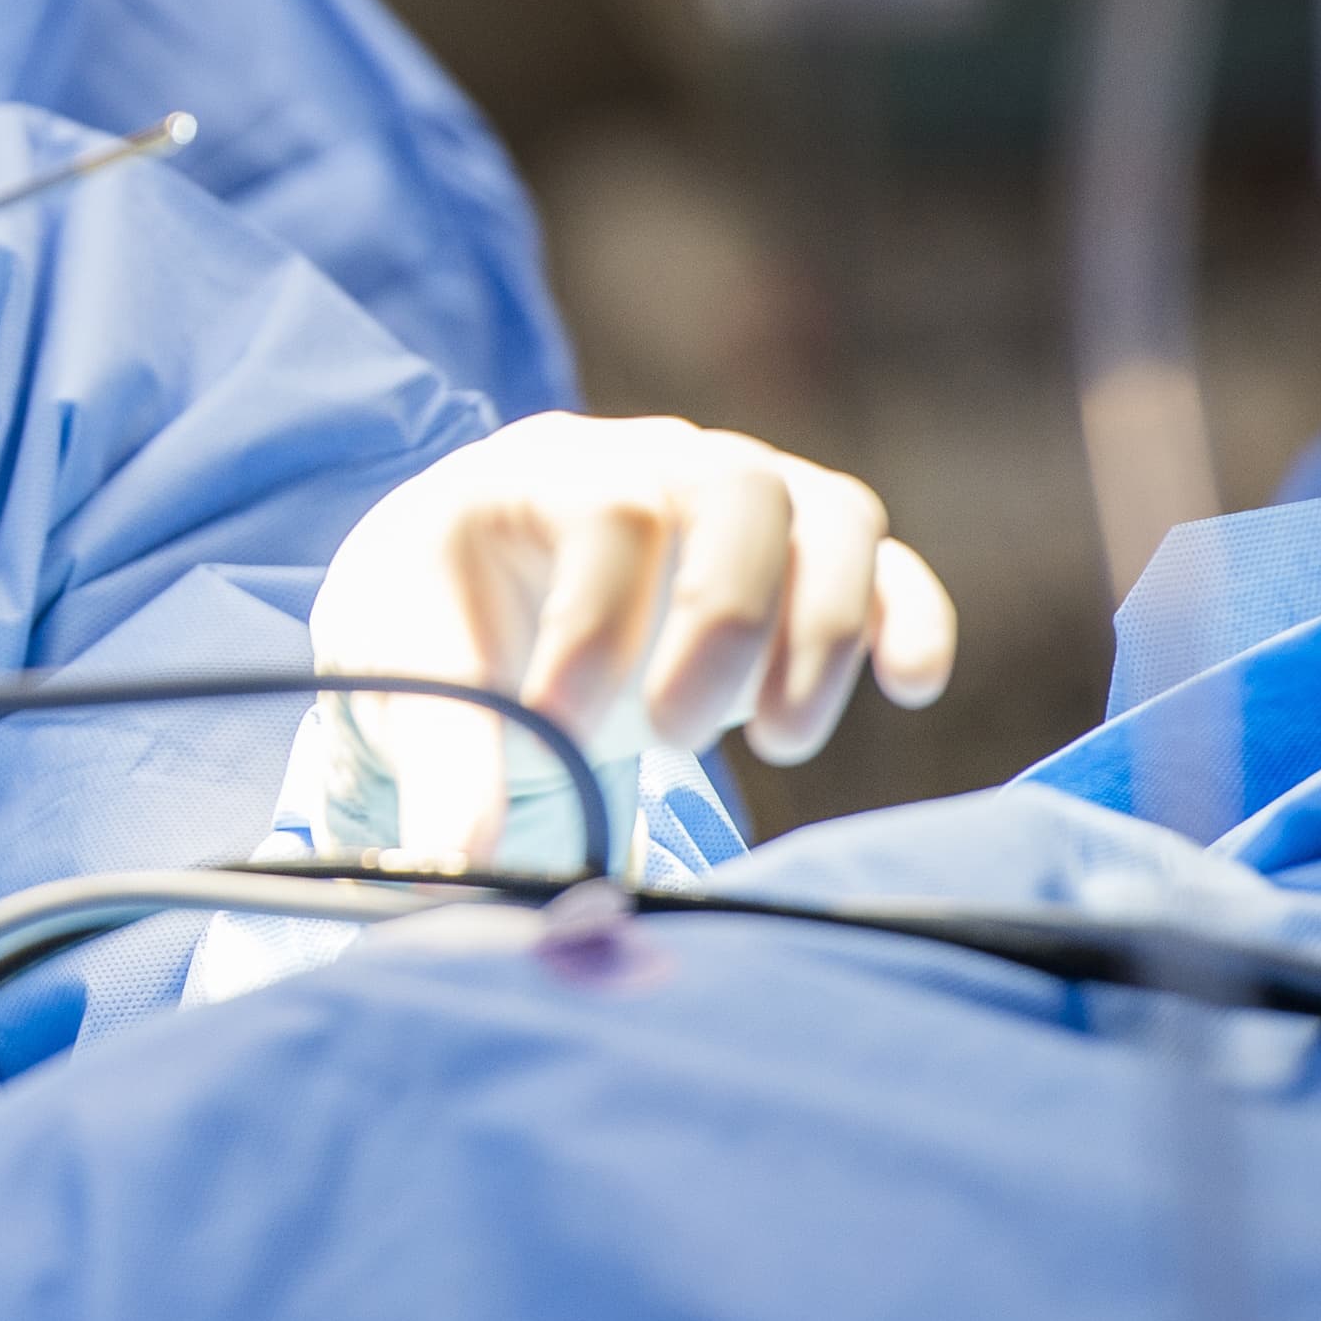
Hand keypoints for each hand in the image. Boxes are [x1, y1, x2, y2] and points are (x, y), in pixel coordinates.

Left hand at [310, 413, 957, 865]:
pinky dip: (908, 615)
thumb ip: (444, 768)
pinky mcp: (801, 552)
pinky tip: (909, 686)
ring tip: (775, 744)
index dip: (598, 626)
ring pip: (828, 517)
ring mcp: (738, 492)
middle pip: (735, 493)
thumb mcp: (411, 686)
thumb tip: (458, 863)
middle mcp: (653, 456)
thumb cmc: (433, 636)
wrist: (465, 607)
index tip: (558, 723)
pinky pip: (882, 560)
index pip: (609, 515)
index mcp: (539, 470)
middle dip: (723, 623)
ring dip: (821, 633)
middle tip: (670, 735)